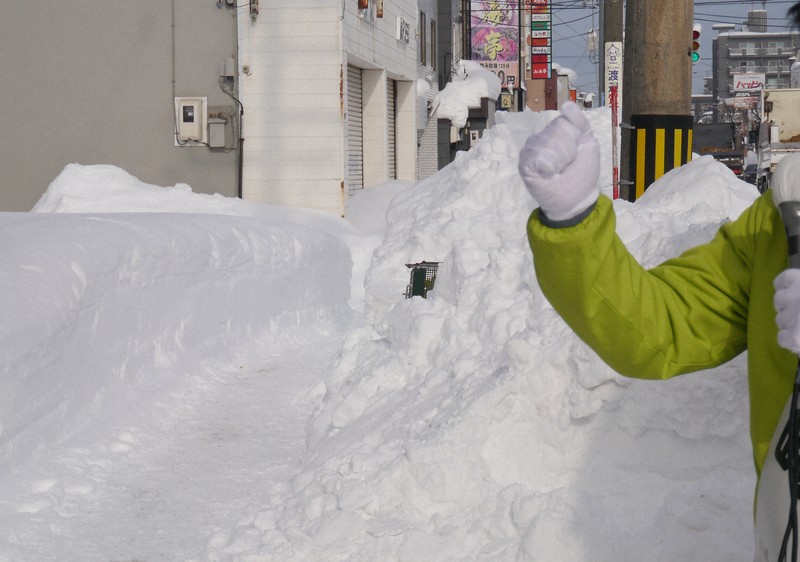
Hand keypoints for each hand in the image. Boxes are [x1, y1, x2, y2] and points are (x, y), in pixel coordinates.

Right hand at [518, 101, 599, 221]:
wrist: (578, 199)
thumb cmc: (582, 173)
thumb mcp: (587, 143)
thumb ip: (579, 122)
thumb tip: (566, 104)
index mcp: (554, 133)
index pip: (561, 121)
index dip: (573, 136)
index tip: (576, 151)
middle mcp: (540, 139)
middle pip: (553, 131)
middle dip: (567, 149)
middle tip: (567, 164)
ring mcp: (530, 152)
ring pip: (544, 142)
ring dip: (558, 158)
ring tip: (558, 170)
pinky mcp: (524, 165)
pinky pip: (535, 155)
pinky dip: (547, 165)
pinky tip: (549, 174)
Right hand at [774, 269, 799, 353]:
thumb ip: (799, 341)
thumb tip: (795, 345)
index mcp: (798, 333)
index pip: (784, 340)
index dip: (791, 340)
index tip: (799, 339)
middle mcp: (794, 311)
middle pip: (781, 320)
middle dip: (792, 321)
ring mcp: (794, 292)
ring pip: (779, 301)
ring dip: (788, 304)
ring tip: (799, 303)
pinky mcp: (796, 276)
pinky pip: (780, 281)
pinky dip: (783, 284)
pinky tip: (792, 287)